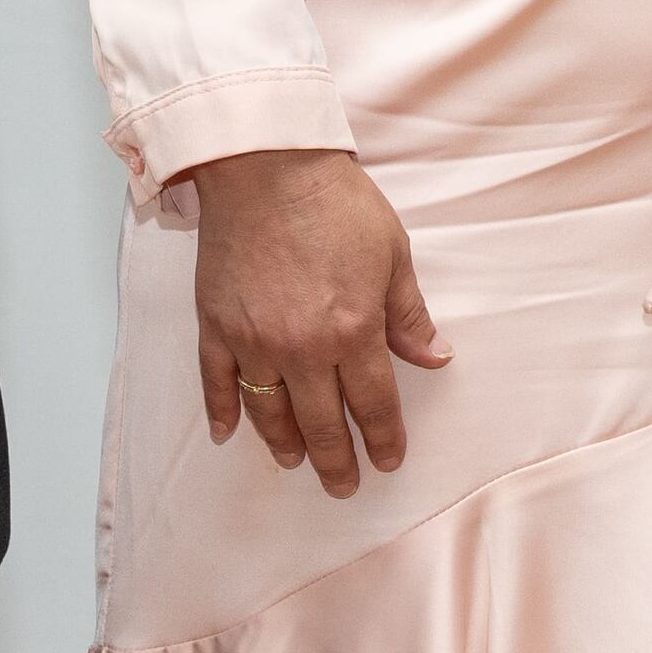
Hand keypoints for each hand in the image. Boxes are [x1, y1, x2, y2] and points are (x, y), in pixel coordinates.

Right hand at [188, 147, 448, 497]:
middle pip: (320, 423)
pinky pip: (216, 383)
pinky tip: (227, 434)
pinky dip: (221, 412)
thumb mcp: (392, 253)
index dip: (383, 438)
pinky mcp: (215, 325)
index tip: (388, 460)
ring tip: (295, 462)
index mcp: (351, 331)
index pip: (373, 403)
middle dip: (336, 460)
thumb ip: (409, 313)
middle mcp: (301, 348)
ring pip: (269, 413)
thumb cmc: (335, 202)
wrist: (266, 166)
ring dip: (284, 444)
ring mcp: (252, 340)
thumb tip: (436, 356)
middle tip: (344, 486)